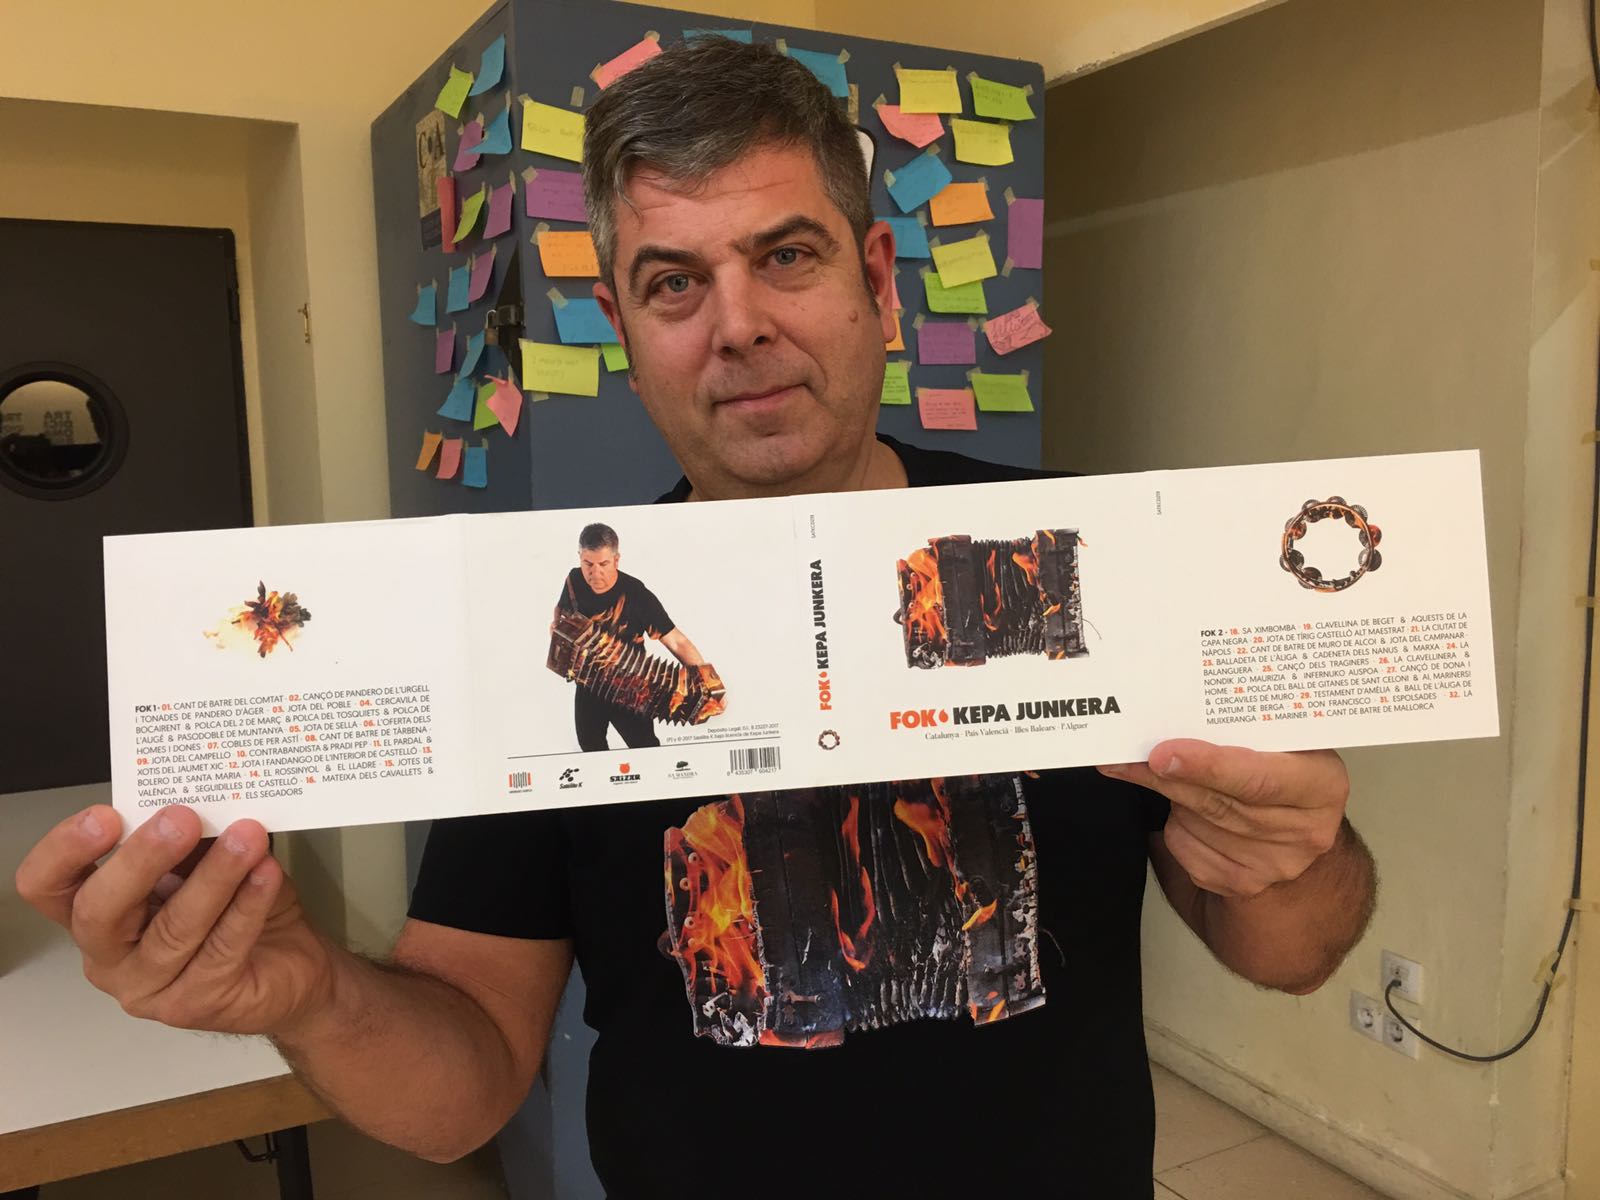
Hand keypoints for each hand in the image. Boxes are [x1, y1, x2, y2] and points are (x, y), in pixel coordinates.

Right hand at [14, 803, 335, 1035]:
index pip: (47, 886)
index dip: (64, 851)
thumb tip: (193, 795)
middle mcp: (110, 955)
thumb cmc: (238, 908)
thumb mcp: (204, 862)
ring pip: (173, 929)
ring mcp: (150, 986)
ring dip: (214, 876)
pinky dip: (248, 904)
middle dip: (140, 860)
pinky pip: (222, 948)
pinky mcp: (197, 1003)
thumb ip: (186, 837)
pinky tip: (266, 873)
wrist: (290, 965)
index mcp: (97, 912)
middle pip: (99, 912)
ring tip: (246, 837)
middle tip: (181, 819)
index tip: (106, 815)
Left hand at [1099, 739, 1348, 898]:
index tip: (1162, 755)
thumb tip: (1171, 716)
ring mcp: (1277, 864)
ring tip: (1171, 776)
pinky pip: (1187, 850)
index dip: (1207, 766)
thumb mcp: (1280, 742)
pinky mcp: (1245, 884)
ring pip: (1197, 825)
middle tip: (1127, 758)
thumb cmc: (1282, 770)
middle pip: (1219, 804)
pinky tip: (1186, 812)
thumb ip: (1239, 732)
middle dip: (1167, 779)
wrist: (1298, 823)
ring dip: (1172, 799)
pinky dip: (1176, 827)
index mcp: (1323, 784)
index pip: (1258, 778)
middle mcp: (1308, 831)